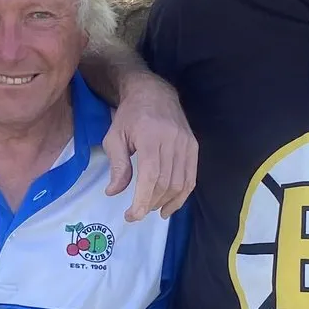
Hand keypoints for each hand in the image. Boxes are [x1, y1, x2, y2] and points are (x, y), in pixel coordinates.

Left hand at [104, 75, 196, 221]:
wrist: (153, 93)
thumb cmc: (130, 115)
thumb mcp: (114, 137)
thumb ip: (117, 165)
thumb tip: (114, 192)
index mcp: (150, 136)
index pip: (150, 176)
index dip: (142, 200)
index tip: (132, 215)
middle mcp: (172, 140)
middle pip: (165, 182)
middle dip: (150, 203)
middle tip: (136, 212)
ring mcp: (186, 143)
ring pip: (180, 183)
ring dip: (165, 202)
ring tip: (151, 208)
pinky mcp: (194, 147)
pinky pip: (191, 178)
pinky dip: (181, 196)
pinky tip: (169, 206)